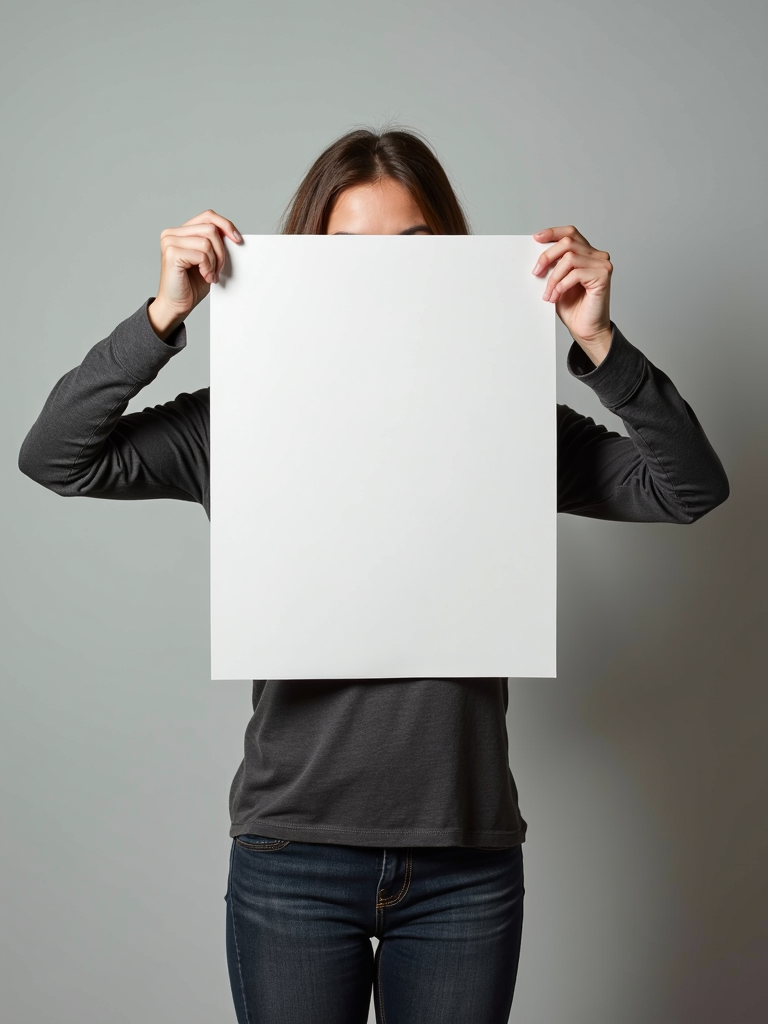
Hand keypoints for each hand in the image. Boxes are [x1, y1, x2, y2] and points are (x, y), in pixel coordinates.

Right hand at [148, 209, 242, 338]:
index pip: (208, 216)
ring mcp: (170, 242)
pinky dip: (208, 268)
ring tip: (210, 274)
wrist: (177, 305)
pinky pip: (202, 254)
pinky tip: (205, 277)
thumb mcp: (209, 260)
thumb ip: (215, 244)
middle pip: (211, 228)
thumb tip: (234, 235)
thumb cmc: (191, 285)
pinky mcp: (172, 253)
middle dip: (221, 251)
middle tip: (218, 269)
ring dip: (214, 262)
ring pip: (207, 241)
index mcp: (181, 231)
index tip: (238, 240)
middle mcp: (172, 233)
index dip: (226, 225)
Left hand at [531, 225, 612, 363]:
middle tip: (536, 273)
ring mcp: (602, 265)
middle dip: (547, 256)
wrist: (586, 330)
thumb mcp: (557, 282)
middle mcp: (597, 256)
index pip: (571, 233)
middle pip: (568, 242)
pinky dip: (561, 285)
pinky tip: (556, 296)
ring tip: (548, 293)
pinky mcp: (603, 276)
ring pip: (570, 258)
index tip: (536, 238)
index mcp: (586, 254)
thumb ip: (552, 267)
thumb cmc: (573, 308)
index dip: (553, 232)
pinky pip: (576, 273)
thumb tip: (536, 256)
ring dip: (553, 277)